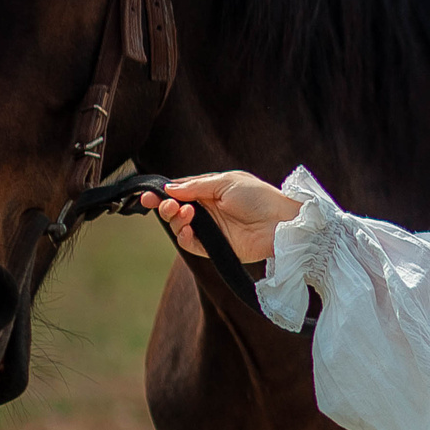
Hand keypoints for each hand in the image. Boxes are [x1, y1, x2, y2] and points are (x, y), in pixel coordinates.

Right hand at [139, 172, 300, 264]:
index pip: (179, 191)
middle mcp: (208, 210)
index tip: (148, 194)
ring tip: (186, 212)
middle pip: (175, 209)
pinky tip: (187, 230)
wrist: (281, 223)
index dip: (163, 193)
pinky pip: (191, 245)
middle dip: (165, 206)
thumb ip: (196, 186)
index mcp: (210, 191)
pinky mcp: (216, 247)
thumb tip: (169, 188)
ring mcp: (211, 229)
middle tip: (166, 205)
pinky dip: (184, 237)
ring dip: (175, 220)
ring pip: (180, 227)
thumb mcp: (226, 182)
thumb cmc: (259, 197)